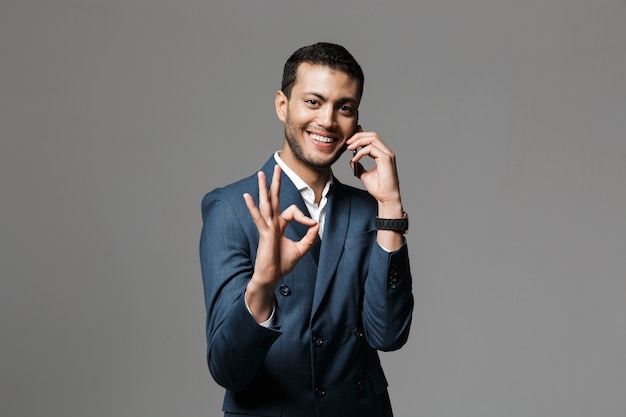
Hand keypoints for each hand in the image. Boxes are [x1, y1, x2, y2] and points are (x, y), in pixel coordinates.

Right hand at [242, 165, 319, 320]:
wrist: (271, 277)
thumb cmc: (282, 265)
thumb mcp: (301, 249)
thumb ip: (310, 237)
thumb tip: (317, 225)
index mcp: (279, 225)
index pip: (291, 211)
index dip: (304, 217)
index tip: (313, 226)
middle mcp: (272, 223)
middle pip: (274, 199)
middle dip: (276, 183)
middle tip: (277, 167)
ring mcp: (267, 227)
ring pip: (266, 204)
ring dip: (263, 188)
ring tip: (261, 175)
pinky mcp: (264, 234)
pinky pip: (258, 218)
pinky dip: (252, 207)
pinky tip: (247, 196)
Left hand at [348, 130, 404, 250]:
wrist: (385, 197)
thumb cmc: (378, 188)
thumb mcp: (364, 175)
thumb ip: (359, 166)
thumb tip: (352, 161)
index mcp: (383, 154)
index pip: (372, 138)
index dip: (361, 136)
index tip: (349, 140)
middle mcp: (387, 152)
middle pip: (372, 135)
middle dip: (358, 136)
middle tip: (347, 142)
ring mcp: (387, 154)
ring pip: (372, 138)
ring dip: (358, 141)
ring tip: (349, 148)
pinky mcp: (386, 158)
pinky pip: (371, 149)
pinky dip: (360, 152)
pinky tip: (355, 159)